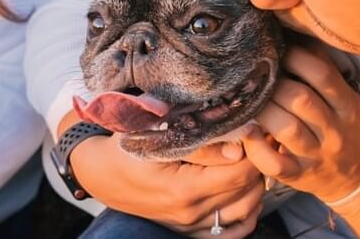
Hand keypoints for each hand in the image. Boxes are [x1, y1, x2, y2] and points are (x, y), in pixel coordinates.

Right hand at [61, 111, 263, 235]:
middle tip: (254, 141)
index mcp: (184, 189)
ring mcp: (191, 226)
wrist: (102, 173)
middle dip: (257, 164)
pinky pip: (234, 231)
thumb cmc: (128, 147)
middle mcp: (190, 214)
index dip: (255, 149)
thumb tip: (239, 150)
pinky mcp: (191, 232)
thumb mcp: (158, 136)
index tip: (254, 130)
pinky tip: (240, 189)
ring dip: (254, 185)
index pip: (241, 172)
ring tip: (248, 161)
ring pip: (247, 211)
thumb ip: (201, 144)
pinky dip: (246, 211)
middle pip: (248, 191)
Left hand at [242, 45, 359, 203]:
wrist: (357, 178)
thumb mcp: (345, 99)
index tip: (277, 50)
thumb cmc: (344, 128)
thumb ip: (323, 71)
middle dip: (274, 84)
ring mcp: (317, 156)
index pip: (322, 74)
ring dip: (263, 110)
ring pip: (287, 129)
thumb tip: (293, 33)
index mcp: (347, 105)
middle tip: (256, 75)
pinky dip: (257, 148)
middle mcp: (335, 130)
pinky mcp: (299, 176)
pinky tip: (247, 132)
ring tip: (249, 99)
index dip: (295, 57)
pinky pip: (275, 163)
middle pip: (301, 99)